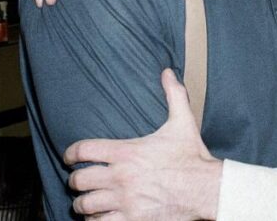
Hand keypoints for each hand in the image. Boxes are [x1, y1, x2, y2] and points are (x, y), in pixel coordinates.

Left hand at [65, 69, 221, 219]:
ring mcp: (125, 201)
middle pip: (79, 180)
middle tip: (78, 182)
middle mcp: (120, 177)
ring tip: (85, 202)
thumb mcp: (183, 122)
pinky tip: (99, 217)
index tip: (69, 157)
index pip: (84, 150)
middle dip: (75, 181)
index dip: (71, 154)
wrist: (207, 189)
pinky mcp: (132, 220)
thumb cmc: (192, 157)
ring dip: (83, 204)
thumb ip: (173, 95)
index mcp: (127, 152)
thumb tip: (168, 71)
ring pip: (85, 205)